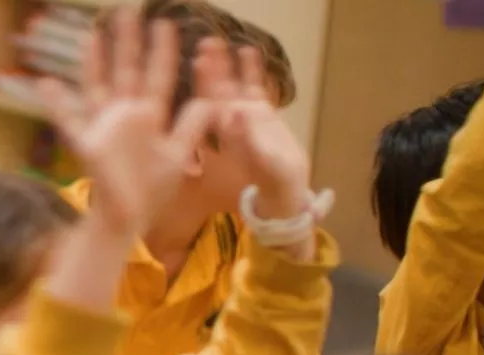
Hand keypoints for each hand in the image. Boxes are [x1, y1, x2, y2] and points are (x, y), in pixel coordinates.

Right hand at [38, 8, 214, 235]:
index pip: (159, 76)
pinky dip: (56, 104)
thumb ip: (193, 125)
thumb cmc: (154, 188)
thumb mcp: (179, 154)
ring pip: (99, 86)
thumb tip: (211, 98)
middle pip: (127, 71)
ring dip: (94, 61)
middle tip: (129, 11)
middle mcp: (126, 114)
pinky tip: (45, 83)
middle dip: (128, 42)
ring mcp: (105, 125)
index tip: (166, 24)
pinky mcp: (88, 143)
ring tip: (92, 34)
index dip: (163, 51)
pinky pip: (69, 121)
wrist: (129, 216)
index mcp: (150, 115)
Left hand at [195, 41, 310, 216]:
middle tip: (206, 43)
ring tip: (223, 41)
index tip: (198, 62)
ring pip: (234, 85)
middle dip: (212, 67)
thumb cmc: (269, 178)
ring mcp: (245, 114)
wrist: (285, 184)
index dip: (205, 83)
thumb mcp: (260, 159)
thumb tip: (238, 112)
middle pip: (219, 89)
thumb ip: (248, 137)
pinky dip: (252, 71)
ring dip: (228, 65)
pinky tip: (249, 51)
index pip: (210, 102)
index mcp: (224, 132)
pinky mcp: (262, 112)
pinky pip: (255, 87)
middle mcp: (231, 120)